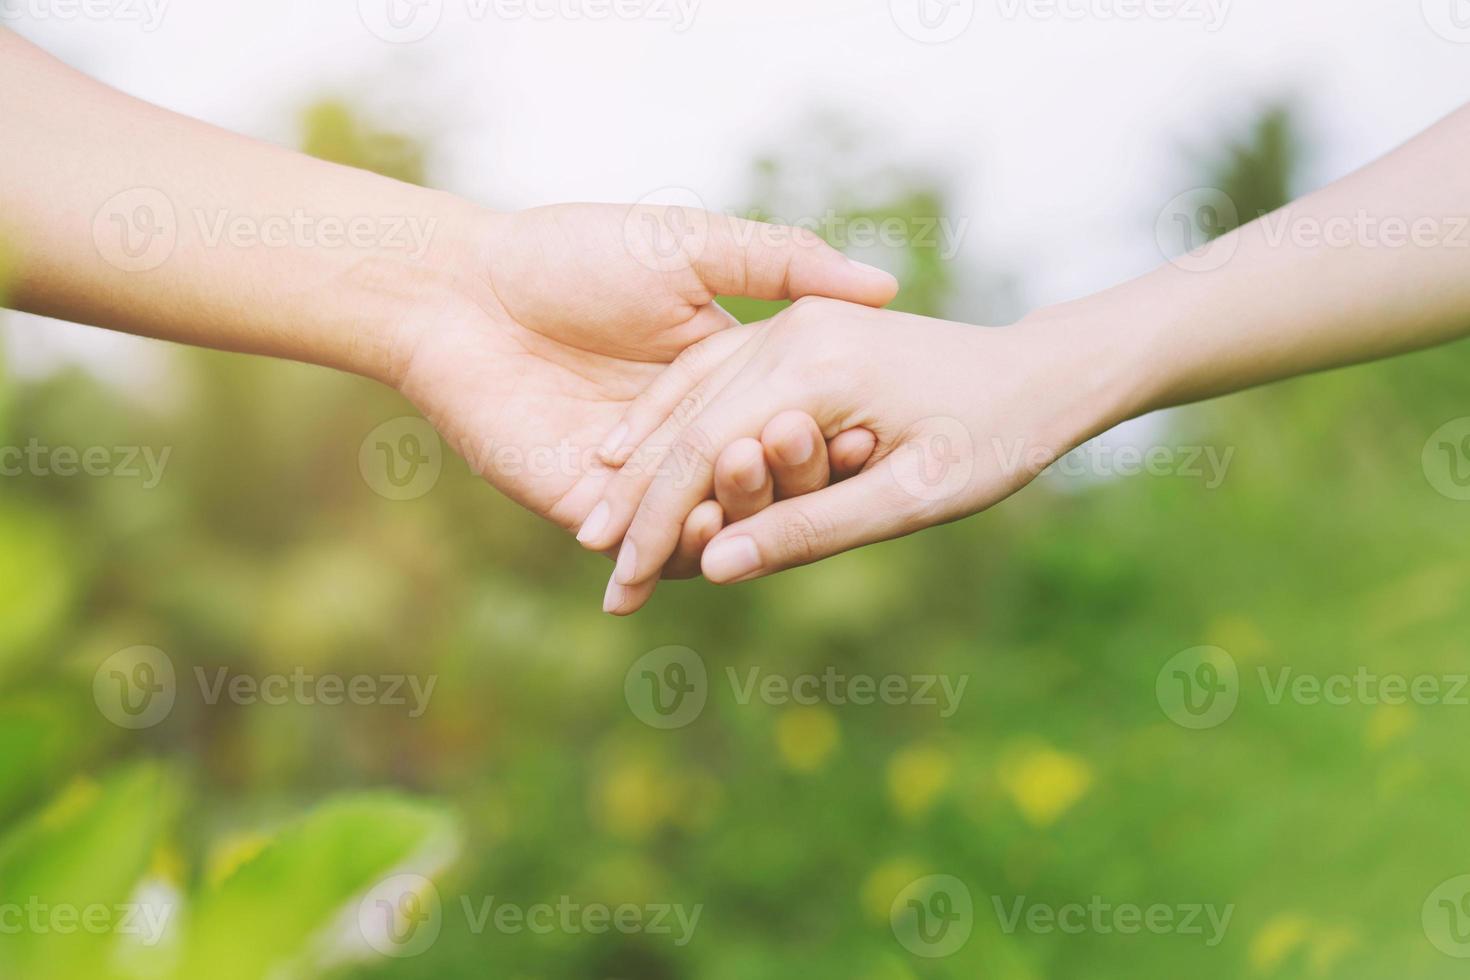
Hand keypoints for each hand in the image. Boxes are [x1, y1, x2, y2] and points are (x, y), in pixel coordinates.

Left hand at [394, 204, 895, 575]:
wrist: (461, 290)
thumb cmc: (571, 255)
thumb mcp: (692, 246)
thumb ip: (782, 263)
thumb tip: (884, 286)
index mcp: (720, 380)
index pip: (789, 422)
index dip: (828, 432)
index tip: (871, 431)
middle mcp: (685, 438)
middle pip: (758, 480)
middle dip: (793, 475)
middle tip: (818, 453)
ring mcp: (638, 481)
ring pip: (710, 521)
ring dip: (745, 513)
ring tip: (757, 479)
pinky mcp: (587, 511)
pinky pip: (647, 547)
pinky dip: (681, 548)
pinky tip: (703, 530)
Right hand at [577, 297, 1136, 610]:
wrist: (1040, 371)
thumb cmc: (994, 440)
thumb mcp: (911, 499)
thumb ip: (810, 529)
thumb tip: (717, 569)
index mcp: (816, 367)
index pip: (705, 454)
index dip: (658, 529)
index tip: (621, 592)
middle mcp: (790, 331)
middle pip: (685, 425)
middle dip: (637, 505)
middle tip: (602, 580)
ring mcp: (790, 322)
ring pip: (688, 395)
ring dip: (641, 462)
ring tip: (597, 528)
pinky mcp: (796, 327)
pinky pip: (712, 373)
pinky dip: (670, 417)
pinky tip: (631, 451)